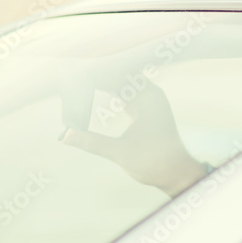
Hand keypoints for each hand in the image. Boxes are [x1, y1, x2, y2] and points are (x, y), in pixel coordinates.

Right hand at [61, 81, 206, 196]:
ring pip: (119, 81)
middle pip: (118, 73)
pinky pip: (122, 91)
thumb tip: (64, 136)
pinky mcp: (143, 107)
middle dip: (94, 72)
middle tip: (66, 68)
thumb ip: (92, 142)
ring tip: (74, 75)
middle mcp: (149, 93)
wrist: (177, 174)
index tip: (70, 69)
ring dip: (99, 80)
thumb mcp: (121, 153)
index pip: (117, 74)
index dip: (93, 72)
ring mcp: (148, 99)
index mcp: (148, 97)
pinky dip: (106, 90)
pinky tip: (88, 88)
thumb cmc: (155, 164)